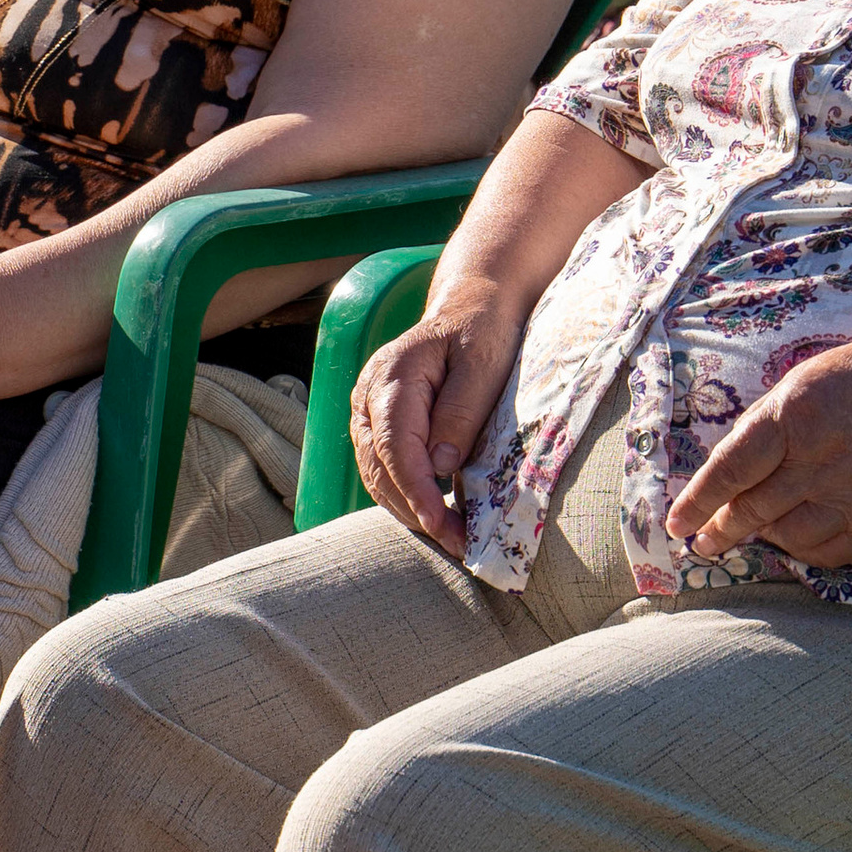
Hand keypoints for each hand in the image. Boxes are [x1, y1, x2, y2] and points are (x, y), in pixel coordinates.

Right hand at [350, 302, 524, 556]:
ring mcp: (368, 411)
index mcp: (392, 376)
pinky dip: (404, 496)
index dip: (416, 491)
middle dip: (415, 512)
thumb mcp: (483, 364)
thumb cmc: (482, 330)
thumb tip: (440, 467)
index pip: (395, 446)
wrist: (469, 307)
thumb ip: (461, 412)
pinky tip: (435, 515)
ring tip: (451, 538)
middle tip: (458, 544)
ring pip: (376, 474)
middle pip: (379, 467)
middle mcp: (368, 395)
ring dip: (408, 511)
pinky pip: (383, 469)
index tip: (442, 526)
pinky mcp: (379, 424)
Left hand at [664, 330, 851, 571]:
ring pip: (784, 536)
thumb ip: (761, 426)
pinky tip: (790, 535)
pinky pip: (824, 552)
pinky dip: (798, 549)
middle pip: (752, 509)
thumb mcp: (801, 381)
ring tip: (747, 532)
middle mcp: (822, 458)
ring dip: (758, 538)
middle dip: (719, 530)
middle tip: (702, 541)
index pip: (730, 470)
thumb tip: (723, 472)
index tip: (677, 522)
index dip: (697, 501)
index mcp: (794, 415)